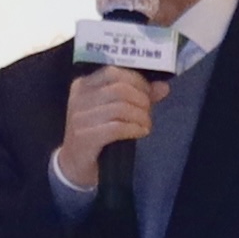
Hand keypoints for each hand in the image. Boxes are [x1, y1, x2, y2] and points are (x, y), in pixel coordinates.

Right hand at [53, 61, 158, 195]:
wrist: (75, 165)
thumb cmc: (95, 133)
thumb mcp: (113, 110)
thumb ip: (138, 95)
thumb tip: (163, 87)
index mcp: (83, 85)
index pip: (113, 72)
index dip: (137, 81)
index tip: (149, 93)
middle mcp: (78, 98)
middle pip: (119, 89)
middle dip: (141, 100)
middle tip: (148, 112)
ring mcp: (79, 118)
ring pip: (120, 108)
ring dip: (140, 116)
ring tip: (145, 124)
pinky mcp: (85, 137)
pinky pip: (117, 128)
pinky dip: (134, 129)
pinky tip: (141, 132)